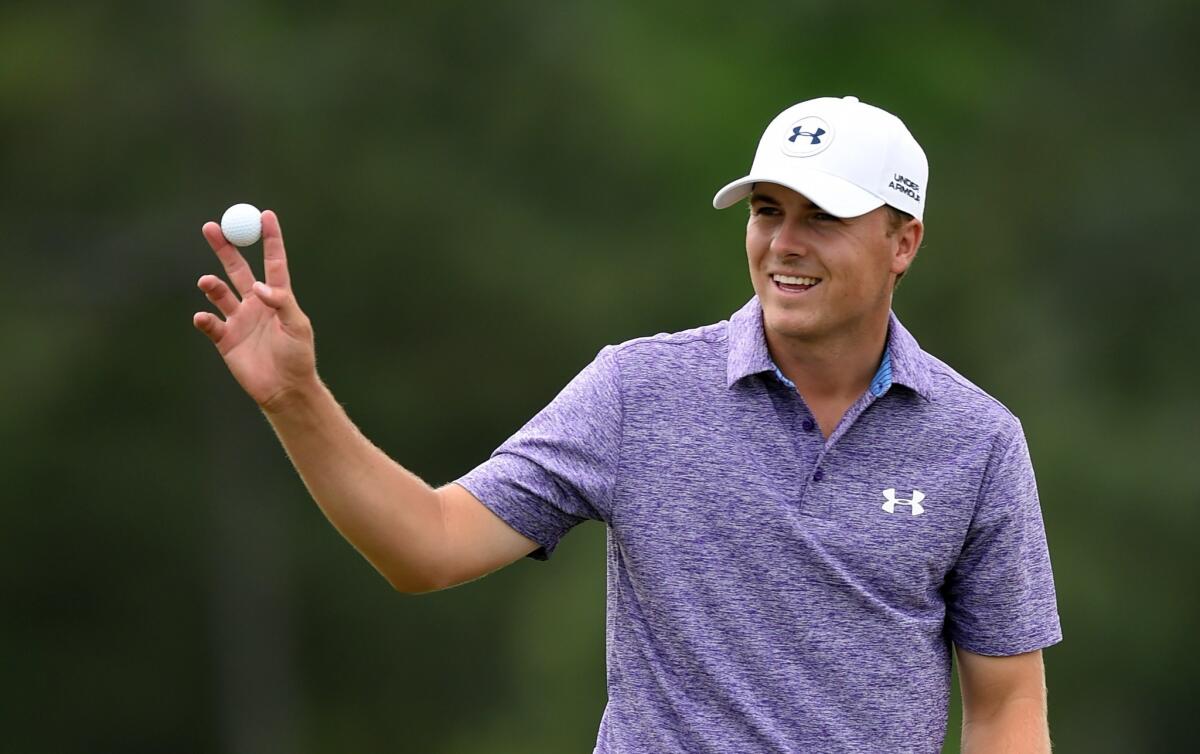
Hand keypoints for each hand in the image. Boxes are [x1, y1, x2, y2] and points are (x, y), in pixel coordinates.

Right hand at [193, 210, 318, 409]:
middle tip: (211, 227)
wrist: (284, 389)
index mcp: (277, 296)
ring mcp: (238, 319)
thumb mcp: (297, 326)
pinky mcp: (225, 339)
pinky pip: (209, 322)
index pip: (273, 261)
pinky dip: (204, 318)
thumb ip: (281, 303)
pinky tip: (204, 318)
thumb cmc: (298, 357)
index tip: (265, 214)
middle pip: (237, 268)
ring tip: (207, 282)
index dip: (270, 238)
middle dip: (224, 247)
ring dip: (211, 284)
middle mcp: (255, 303)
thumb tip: (258, 286)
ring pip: (219, 292)